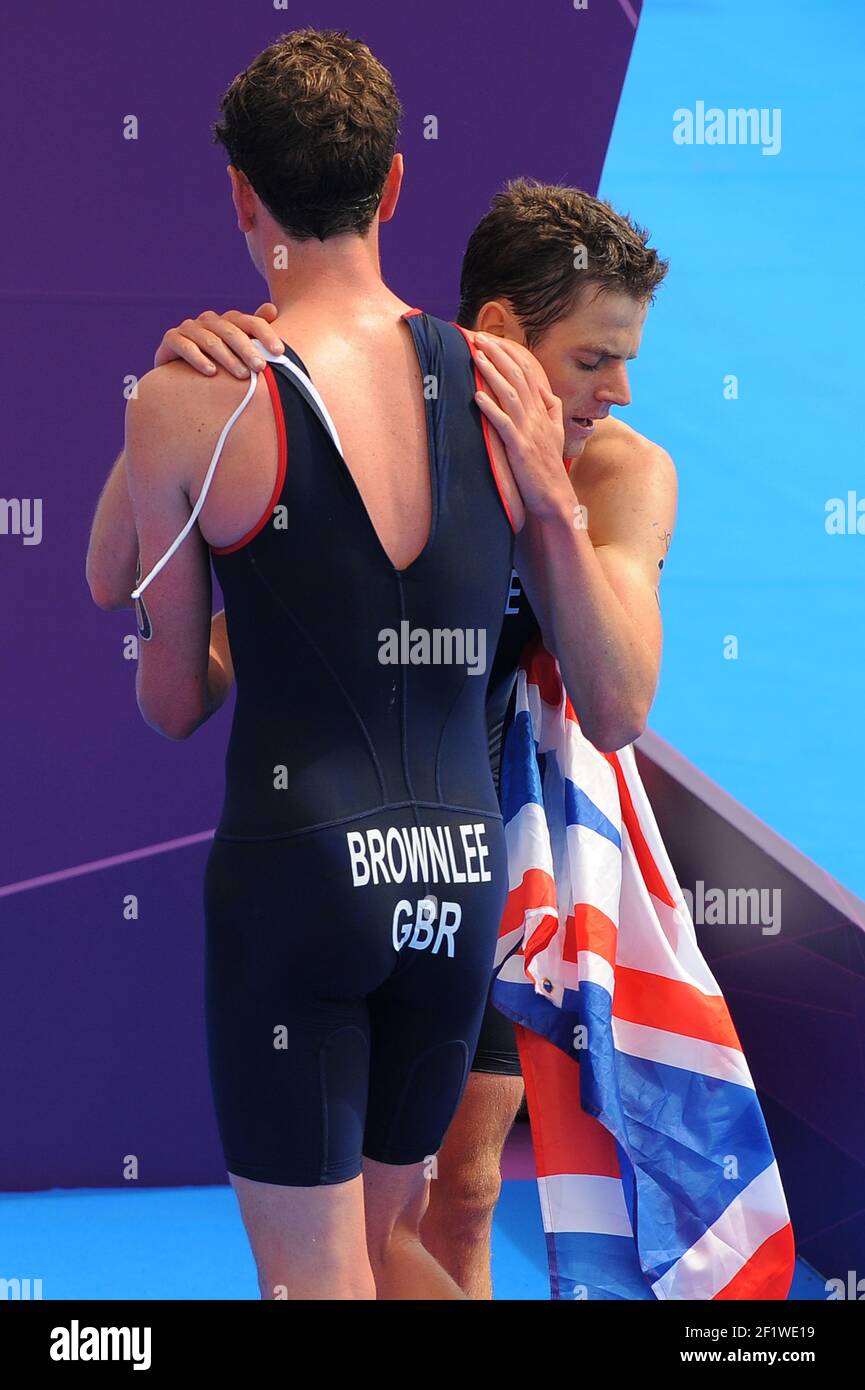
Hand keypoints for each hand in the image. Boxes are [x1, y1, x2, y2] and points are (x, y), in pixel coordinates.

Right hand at [153, 304, 284, 377]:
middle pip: (231, 331)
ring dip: (227, 358)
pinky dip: (198, 359)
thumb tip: (272, 309)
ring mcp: (189, 328)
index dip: (266, 335)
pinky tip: (211, 372)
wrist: (178, 372)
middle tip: (262, 367)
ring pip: (210, 340)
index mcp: (228, 321)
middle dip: (248, 349)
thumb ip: (255, 332)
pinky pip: (184, 346)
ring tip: (243, 375)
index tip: (280, 352)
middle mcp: (209, 320)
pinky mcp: (171, 339)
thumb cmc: (216, 361)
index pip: (250, 322)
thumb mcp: (237, 349)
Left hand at [472, 333, 570, 519]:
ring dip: (492, 374)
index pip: (527, 373)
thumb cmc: (549, 467)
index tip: (493, 339)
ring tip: (477, 356)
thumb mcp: (556, 433)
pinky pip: (504, 424)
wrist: (555, 498)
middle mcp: (537, 417)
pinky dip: (491, 408)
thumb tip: (545, 389)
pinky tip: (477, 395)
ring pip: (510, 395)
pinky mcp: (520, 449)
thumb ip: (552, 409)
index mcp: (543, 411)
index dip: (510, 354)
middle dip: (497, 355)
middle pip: (517, 377)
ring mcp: (529, 432)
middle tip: (479, 336)